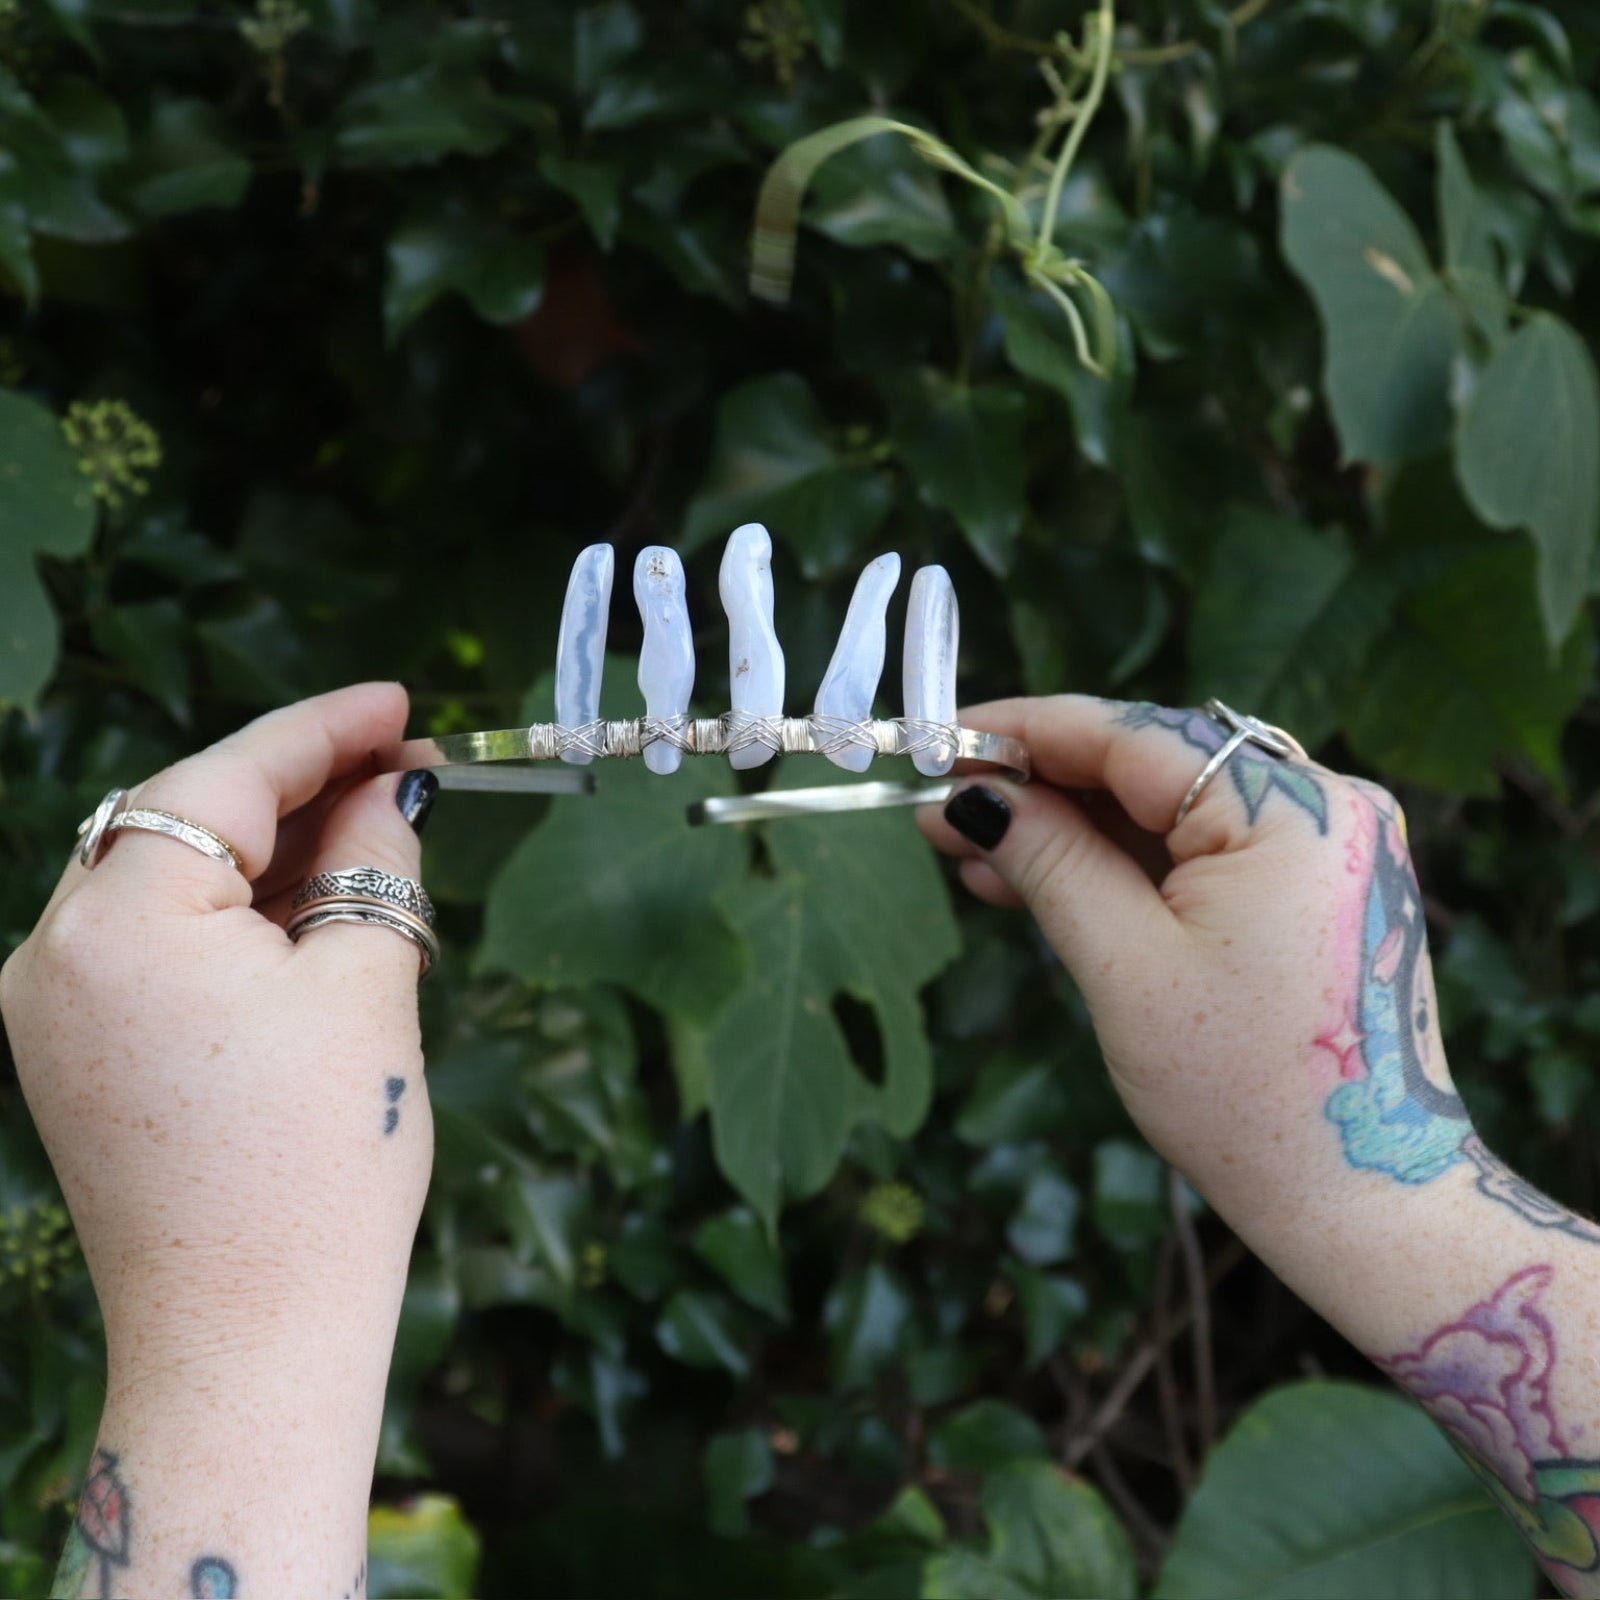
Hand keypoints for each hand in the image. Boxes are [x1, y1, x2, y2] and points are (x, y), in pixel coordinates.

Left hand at [1, 683, 435, 1589]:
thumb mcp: (368, 983)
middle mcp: (54, 950)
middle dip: (298, 790)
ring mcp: (51, 1007)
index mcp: (118, 919)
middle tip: (405, 772)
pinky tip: (314, 912)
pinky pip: (156, 944)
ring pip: (169, 878)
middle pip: (185, 819)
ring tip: (377, 841)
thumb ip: (373, 861)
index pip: (226, 777)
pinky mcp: (72, 1054)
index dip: (325, 730)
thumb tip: (392, 795)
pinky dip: (234, 917)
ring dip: (270, 853)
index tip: (401, 706)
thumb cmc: (320, 1160)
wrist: (249, 1334)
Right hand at [920, 696, 1463, 1239]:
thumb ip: (1051, 861)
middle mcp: (1323, 805)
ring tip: (972, 854)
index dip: (1026, 731)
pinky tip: (1037, 878)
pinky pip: (1195, 852)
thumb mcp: (1127, 968)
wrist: (1358, 1202)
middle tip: (940, 807)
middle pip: (1147, 768)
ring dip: (1068, 829)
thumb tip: (974, 796)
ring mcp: (1321, 847)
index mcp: (1291, 811)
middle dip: (1038, 786)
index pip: (1132, 737)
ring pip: (1163, 811)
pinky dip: (1119, 865)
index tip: (942, 736)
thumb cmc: (1247, 1095)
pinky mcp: (1309, 888)